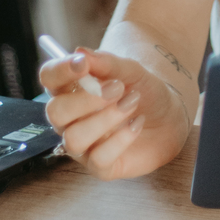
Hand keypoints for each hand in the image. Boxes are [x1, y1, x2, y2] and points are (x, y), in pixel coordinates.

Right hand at [39, 48, 189, 180]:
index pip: (49, 78)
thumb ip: (106, 62)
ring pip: (74, 138)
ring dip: (105, 119)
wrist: (170, 118)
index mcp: (71, 89)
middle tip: (118, 88)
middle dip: (86, 100)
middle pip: (55, 112)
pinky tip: (137, 124)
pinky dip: (121, 139)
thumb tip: (80, 52)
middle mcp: (70, 119)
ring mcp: (83, 145)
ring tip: (132, 104)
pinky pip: (98, 158)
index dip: (60, 70)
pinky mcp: (99, 167)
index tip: (83, 64)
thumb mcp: (131, 70)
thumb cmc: (143, 91)